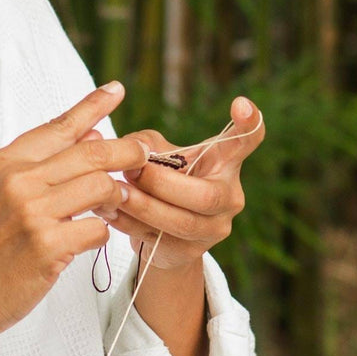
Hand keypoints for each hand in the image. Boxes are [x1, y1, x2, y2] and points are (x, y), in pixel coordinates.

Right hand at [0, 82, 147, 340]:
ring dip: (115, 197)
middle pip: (91, 153)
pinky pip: (98, 228)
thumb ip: (40, 164)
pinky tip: (90, 237)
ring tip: (111, 206)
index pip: (59, 126)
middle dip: (126, 151)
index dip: (92, 106)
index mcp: (5, 161)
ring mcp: (32, 211)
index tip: (116, 89)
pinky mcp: (46, 245)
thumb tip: (90, 134)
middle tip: (144, 153)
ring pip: (101, 186)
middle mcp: (18, 179)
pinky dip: (101, 232)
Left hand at [110, 95, 264, 271]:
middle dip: (162, 183)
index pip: (244, 143)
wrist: (163, 232)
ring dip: (143, 205)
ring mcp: (213, 230)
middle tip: (131, 170)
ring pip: (181, 223)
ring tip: (114, 191)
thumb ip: (145, 144)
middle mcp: (229, 199)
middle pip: (205, 196)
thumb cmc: (163, 177)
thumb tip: (132, 149)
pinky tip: (107, 211)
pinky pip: (159, 240)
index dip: (248, 125)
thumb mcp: (157, 152)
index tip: (240, 102)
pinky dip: (129, 224)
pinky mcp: (189, 253)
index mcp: (224, 165)